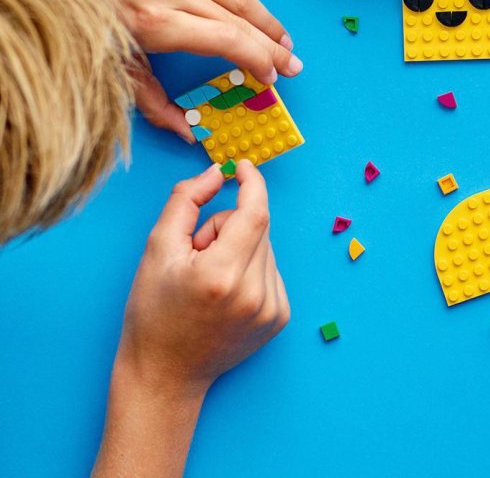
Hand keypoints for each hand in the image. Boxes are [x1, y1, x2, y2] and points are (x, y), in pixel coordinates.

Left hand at [68, 0, 300, 138]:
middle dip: (274, 44)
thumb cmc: (86, 12)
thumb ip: (153, 102)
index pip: (228, 42)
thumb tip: (189, 132)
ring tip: (278, 34)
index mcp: (157, 23)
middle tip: (293, 61)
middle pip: (242, 18)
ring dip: (262, 17)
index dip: (259, 60)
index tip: (274, 76)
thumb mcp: (112, 64)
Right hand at [94, 162, 288, 477]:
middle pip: (257, 226)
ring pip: (266, 246)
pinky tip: (225, 293)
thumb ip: (186, 200)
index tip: (242, 166)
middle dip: (229, 225)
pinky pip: (271, 270)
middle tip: (197, 252)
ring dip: (241, 247)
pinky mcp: (280, 318)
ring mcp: (272, 308)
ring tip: (209, 278)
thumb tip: (218, 172)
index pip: (255, 212)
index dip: (252, 183)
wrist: (164, 377)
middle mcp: (254, 293)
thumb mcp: (157, 250)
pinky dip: (251, 269)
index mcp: (223, 275)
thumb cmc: (154, 313)